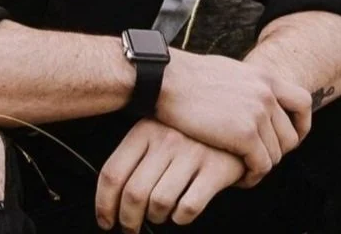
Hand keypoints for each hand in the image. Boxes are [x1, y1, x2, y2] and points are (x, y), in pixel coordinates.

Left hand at [96, 120, 244, 229]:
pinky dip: (181, 217)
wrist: (236, 116)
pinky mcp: (216, 169)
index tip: (106, 220)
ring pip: (159, 203)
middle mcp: (167, 140)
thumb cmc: (190, 130)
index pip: (112, 173)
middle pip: (134, 194)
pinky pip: (189, 207)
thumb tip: (111, 198)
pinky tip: (182, 211)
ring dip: (156, 218)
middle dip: (128, 221)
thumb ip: (135, 157)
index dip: (104, 204)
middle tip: (130, 228)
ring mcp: (193, 153)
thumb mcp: (158, 129)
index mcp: (146, 130)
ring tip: (160, 215)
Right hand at [155, 49, 310, 183]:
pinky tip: (238, 178)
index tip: (288, 139)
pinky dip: (252, 176)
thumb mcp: (228, 71)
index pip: (303, 102)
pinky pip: (262, 165)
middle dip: (276, 152)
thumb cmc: (187, 77)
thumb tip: (248, 97)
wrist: (168, 79)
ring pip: (276, 154)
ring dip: (261, 167)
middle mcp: (267, 94)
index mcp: (264, 77)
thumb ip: (246, 85)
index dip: (301, 125)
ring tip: (244, 171)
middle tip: (256, 161)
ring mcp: (258, 113)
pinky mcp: (244, 134)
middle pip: (291, 136)